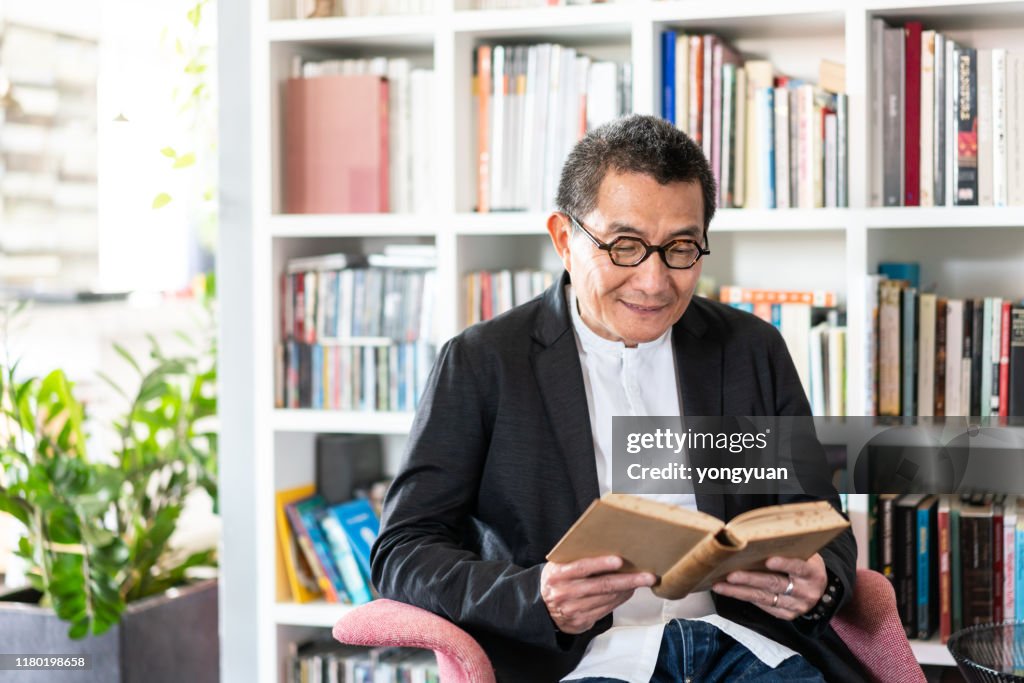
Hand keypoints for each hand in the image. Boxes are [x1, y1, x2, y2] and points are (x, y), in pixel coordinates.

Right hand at [540, 555, 656, 633]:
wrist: (541, 608)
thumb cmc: (557, 580)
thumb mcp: (559, 566)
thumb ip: (577, 559)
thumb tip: (609, 548)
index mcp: (557, 574)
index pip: (582, 567)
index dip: (600, 563)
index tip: (619, 560)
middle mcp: (564, 593)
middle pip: (601, 586)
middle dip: (628, 580)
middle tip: (648, 576)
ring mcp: (573, 610)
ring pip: (607, 598)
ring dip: (627, 590)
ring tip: (642, 581)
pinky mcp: (581, 622)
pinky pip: (606, 610)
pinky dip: (619, 600)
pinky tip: (628, 591)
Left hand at [710, 553, 826, 620]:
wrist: (818, 588)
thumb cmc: (804, 564)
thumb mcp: (804, 554)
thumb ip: (788, 548)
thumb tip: (758, 537)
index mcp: (813, 572)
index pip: (799, 567)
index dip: (784, 564)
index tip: (768, 561)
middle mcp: (807, 591)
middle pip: (775, 584)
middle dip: (750, 579)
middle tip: (731, 575)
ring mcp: (797, 605)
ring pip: (765, 598)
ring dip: (740, 591)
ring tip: (721, 585)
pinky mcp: (787, 614)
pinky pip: (764, 606)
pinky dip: (747, 598)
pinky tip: (732, 592)